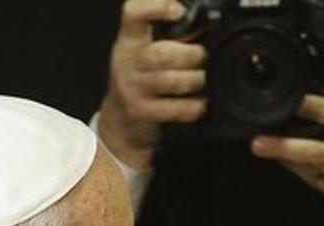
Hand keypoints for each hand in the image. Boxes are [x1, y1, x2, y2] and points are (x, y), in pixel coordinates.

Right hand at [98, 0, 206, 168]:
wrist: (121, 118)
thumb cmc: (140, 78)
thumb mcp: (141, 50)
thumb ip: (165, 35)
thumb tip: (199, 24)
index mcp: (129, 40)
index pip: (134, 14)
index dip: (156, 8)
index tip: (178, 10)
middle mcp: (127, 61)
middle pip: (161, 53)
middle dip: (191, 55)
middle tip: (202, 58)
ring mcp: (133, 88)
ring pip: (170, 81)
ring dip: (196, 80)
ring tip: (202, 80)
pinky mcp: (142, 111)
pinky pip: (175, 108)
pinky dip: (195, 106)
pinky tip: (199, 102)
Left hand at [250, 95, 323, 225]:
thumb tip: (322, 111)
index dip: (314, 107)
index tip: (294, 101)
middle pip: (315, 152)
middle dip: (283, 147)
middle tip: (259, 143)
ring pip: (309, 170)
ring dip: (288, 160)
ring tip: (269, 149)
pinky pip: (317, 185)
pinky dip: (306, 174)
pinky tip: (299, 167)